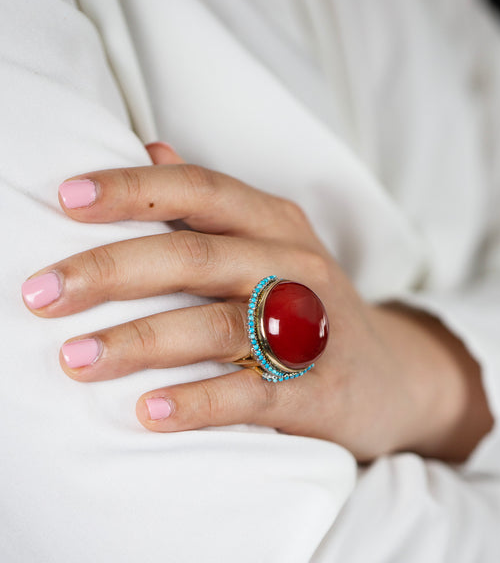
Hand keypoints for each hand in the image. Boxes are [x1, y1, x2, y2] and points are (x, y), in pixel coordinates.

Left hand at [22, 144, 491, 461]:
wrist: (396, 379)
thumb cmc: (314, 310)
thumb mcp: (275, 246)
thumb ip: (212, 208)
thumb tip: (149, 151)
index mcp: (279, 225)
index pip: (201, 192)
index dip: (134, 191)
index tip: (66, 200)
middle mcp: (298, 267)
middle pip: (198, 259)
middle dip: (113, 272)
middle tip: (40, 294)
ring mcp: (315, 330)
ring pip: (221, 326)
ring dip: (143, 341)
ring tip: (76, 358)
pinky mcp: (321, 392)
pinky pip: (255, 394)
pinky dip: (201, 401)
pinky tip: (149, 411)